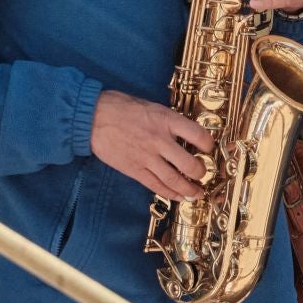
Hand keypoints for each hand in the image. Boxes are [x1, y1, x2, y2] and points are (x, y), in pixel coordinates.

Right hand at [89, 88, 214, 200]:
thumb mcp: (151, 106)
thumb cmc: (121, 107)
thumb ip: (168, 120)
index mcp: (166, 120)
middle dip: (201, 173)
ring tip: (197, 193)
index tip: (209, 148)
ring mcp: (147, 157)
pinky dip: (170, 193)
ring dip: (189, 189)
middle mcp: (159, 140)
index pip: (198, 135)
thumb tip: (184, 133)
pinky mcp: (135, 169)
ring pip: (174, 180)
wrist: (93, 117)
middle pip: (189, 164)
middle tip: (204, 174)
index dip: (209, 144)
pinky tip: (179, 196)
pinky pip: (156, 186)